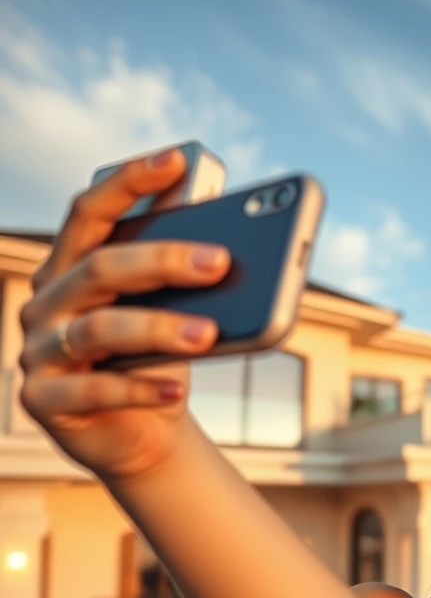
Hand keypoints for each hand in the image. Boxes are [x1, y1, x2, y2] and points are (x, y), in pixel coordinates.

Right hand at [17, 148, 230, 482]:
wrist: (143, 437)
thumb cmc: (156, 363)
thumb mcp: (170, 314)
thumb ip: (181, 276)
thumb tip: (225, 228)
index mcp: (71, 268)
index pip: (90, 213)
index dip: (127, 184)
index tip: (174, 160)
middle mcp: (46, 302)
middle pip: (101, 268)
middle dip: (163, 260)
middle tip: (220, 262)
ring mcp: (38, 351)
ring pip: (98, 329)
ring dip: (159, 329)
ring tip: (210, 334)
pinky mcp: (44, 401)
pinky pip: (93, 391)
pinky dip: (139, 389)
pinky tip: (176, 391)